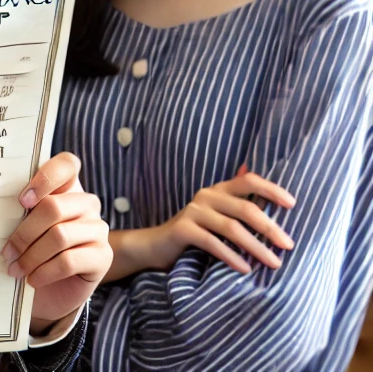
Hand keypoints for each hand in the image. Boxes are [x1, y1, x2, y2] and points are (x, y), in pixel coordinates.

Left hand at [3, 152, 111, 333]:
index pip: (67, 164)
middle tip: (7, 251)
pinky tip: (32, 279)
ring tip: (15, 268)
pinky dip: (45, 271)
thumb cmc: (33, 248)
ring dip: (31, 256)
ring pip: (60, 235)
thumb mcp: (25, 224)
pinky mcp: (103, 256)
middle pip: (54, 207)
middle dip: (25, 232)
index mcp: (68, 186)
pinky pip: (69, 261)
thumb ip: (20, 210)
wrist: (51, 289)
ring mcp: (98, 228)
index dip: (45, 178)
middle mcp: (87, 203)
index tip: (22, 201)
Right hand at [105, 165, 294, 282]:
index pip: (247, 181)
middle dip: (270, 227)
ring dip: (256, 247)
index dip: (270, 189)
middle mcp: (206, 196)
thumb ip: (239, 205)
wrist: (157, 246)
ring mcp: (193, 211)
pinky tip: (246, 269)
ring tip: (274, 264)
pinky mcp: (183, 229)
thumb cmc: (195, 233)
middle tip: (289, 246)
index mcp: (218, 190)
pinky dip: (232, 256)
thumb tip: (265, 193)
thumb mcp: (219, 217)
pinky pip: (212, 243)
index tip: (292, 205)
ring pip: (231, 227)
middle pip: (244, 207)